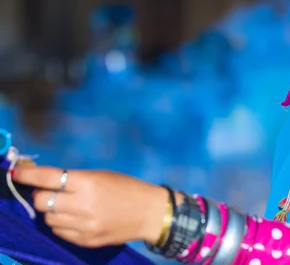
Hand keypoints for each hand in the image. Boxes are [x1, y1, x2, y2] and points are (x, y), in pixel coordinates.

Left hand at [12, 165, 168, 247]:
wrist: (148, 212)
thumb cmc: (126, 188)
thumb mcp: (101, 176)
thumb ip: (75, 179)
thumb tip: (46, 181)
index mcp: (88, 182)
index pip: (49, 178)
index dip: (29, 175)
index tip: (17, 173)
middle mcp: (83, 204)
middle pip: (42, 201)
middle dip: (41, 195)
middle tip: (51, 192)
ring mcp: (83, 225)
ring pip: (48, 218)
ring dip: (52, 211)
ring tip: (67, 206)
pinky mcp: (85, 240)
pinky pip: (60, 232)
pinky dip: (61, 224)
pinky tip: (75, 218)